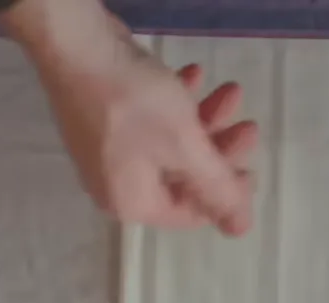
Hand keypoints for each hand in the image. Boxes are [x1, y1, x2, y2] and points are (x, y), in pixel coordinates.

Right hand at [3, 0, 257, 234]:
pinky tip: (193, 75)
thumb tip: (241, 230)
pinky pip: (149, 123)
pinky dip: (176, 103)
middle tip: (248, 124)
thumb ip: (218, 190)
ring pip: (170, 145)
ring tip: (230, 89)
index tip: (252, 165)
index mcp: (133, 204)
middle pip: (183, 177)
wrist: (76, 45)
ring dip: (205, 120)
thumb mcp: (187, 148)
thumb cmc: (135, 104)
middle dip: (220, 149)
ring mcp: (107, 152)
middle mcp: (117, 186)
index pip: (191, 213)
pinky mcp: (104, 120)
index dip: (227, 193)